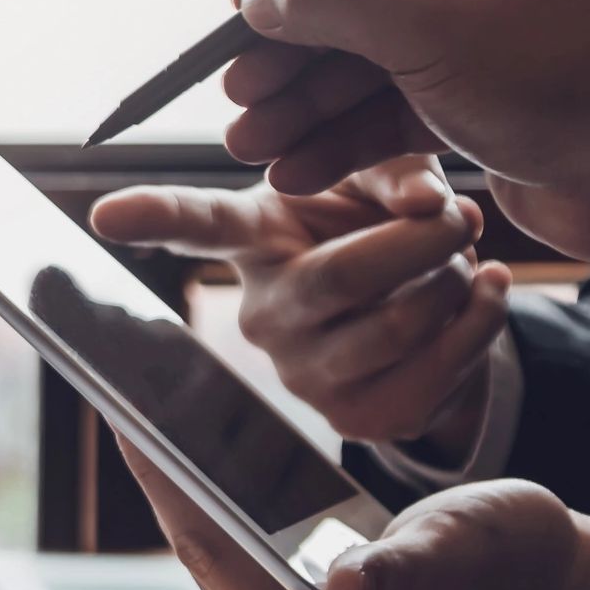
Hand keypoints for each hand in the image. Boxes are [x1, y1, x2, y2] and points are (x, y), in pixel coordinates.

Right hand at [90, 156, 510, 458]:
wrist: (426, 309)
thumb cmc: (382, 227)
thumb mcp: (383, 180)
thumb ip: (399, 170)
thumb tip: (429, 205)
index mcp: (253, 240)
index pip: (196, 226)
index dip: (150, 217)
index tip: (103, 213)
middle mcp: (260, 315)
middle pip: (342, 276)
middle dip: (423, 241)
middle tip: (463, 213)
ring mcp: (304, 376)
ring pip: (399, 324)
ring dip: (457, 282)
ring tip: (463, 259)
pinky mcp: (358, 420)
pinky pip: (435, 371)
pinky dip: (480, 324)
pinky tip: (485, 293)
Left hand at [115, 437, 589, 589]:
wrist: (549, 588)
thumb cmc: (515, 564)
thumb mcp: (459, 552)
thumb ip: (399, 573)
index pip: (217, 557)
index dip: (167, 482)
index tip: (125, 416)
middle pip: (203, 554)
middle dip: (162, 477)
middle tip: (119, 395)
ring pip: (213, 550)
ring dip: (180, 485)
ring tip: (139, 410)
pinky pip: (236, 551)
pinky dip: (213, 499)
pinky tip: (186, 445)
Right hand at [225, 0, 589, 262]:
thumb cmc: (549, 64)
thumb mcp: (420, 17)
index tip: (245, 5)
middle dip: (286, 52)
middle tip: (238, 93)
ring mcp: (480, 32)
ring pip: (365, 60)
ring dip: (303, 105)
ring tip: (250, 146)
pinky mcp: (481, 98)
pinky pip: (392, 108)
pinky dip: (343, 138)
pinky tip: (296, 169)